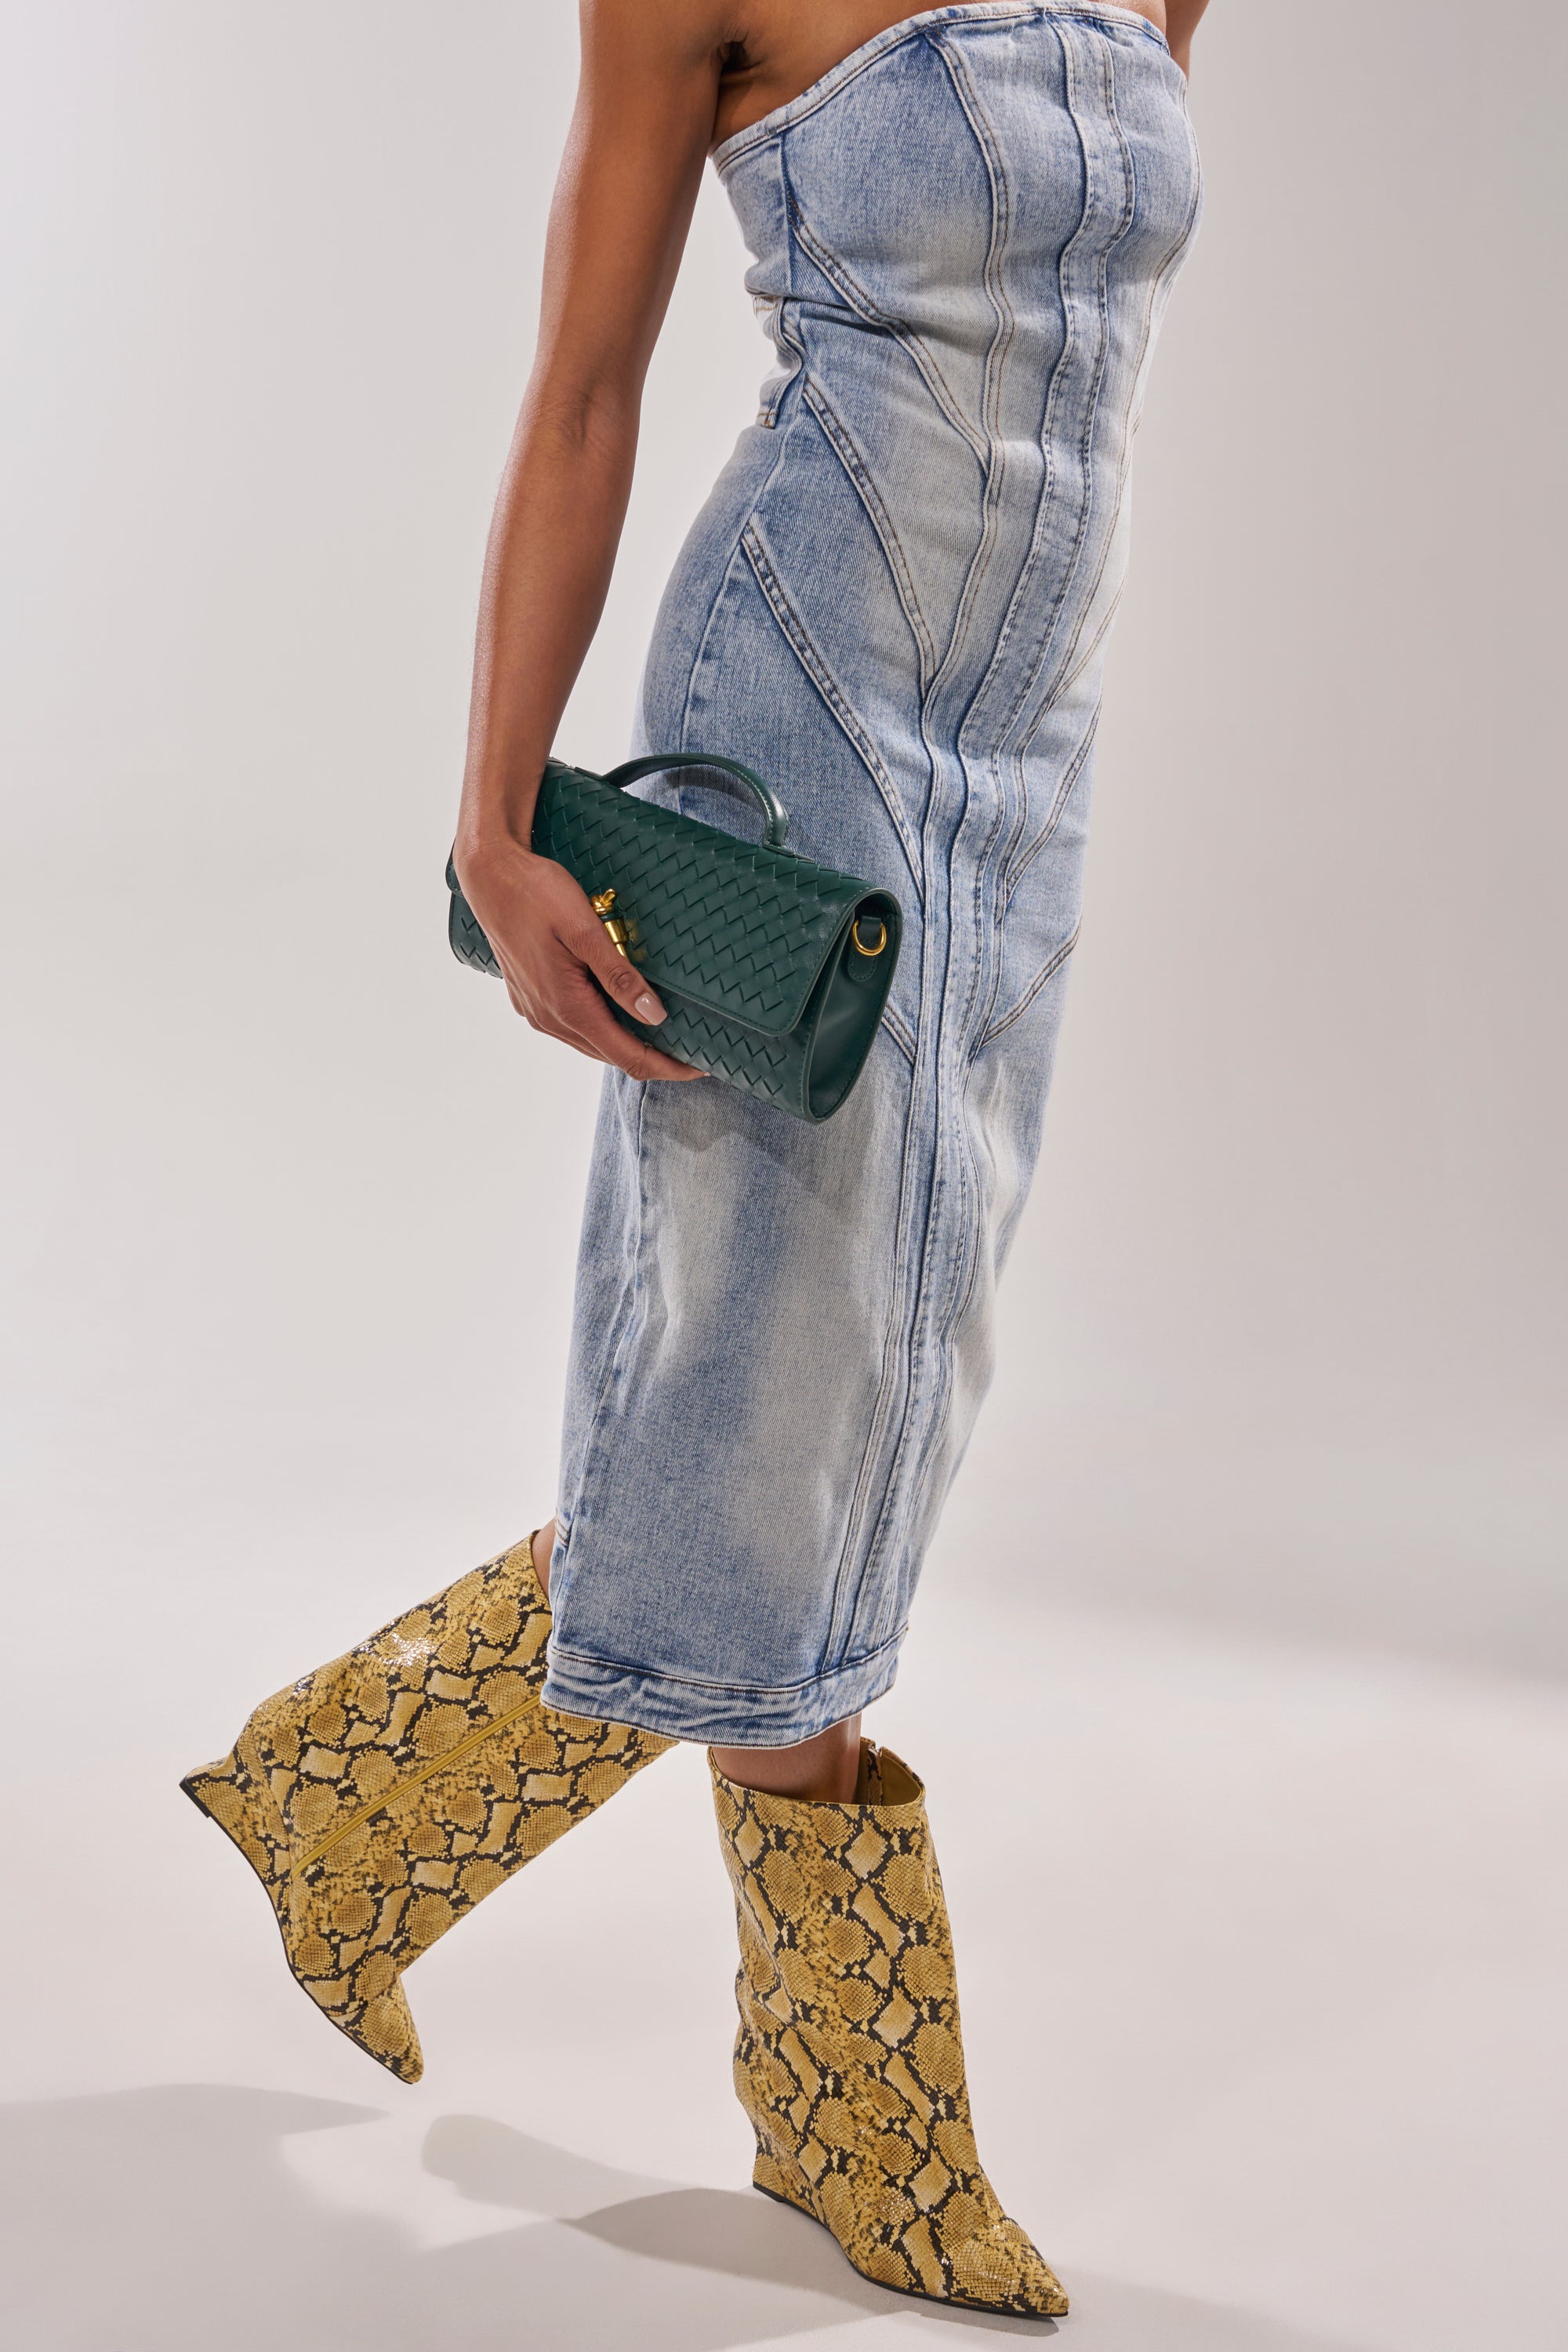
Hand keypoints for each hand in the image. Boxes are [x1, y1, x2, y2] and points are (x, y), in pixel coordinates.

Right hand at [453, 832, 699, 1081]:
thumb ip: (619, 977)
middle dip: (653, 1058)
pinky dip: (603, 1028)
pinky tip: (620, 1013)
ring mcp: (536, 1011)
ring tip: (663, 1035)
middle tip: (691, 1048)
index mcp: (567, 1007)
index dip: (667, 1067)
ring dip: (627, 1044)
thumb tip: (654, 1016)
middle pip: (612, 1056)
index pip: (628, 1056)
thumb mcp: (585, 931)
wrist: (489, 876)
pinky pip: (574, 1027)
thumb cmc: (536, 894)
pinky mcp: (530, 999)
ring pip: (592, 1044)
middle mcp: (549, 1019)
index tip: (699, 1067)